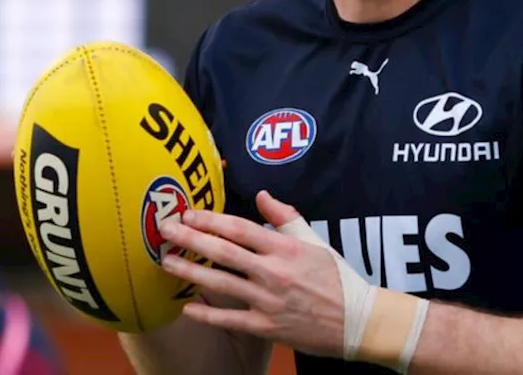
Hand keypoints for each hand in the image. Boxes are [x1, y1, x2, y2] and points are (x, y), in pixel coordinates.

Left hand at [159, 190, 347, 357]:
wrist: (356, 320)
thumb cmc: (335, 278)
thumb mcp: (313, 240)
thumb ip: (285, 216)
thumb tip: (261, 196)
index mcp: (285, 248)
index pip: (240, 229)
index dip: (211, 220)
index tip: (189, 213)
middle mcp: (274, 272)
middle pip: (224, 252)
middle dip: (191, 239)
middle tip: (167, 230)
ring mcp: (268, 301)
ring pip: (221, 283)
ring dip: (190, 271)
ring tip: (167, 262)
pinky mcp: (267, 327)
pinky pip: (230, 320)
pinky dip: (207, 313)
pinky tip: (186, 306)